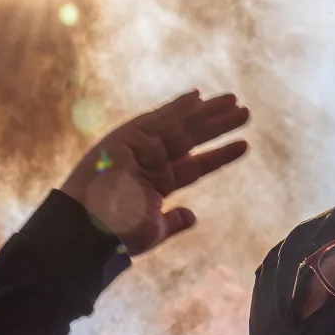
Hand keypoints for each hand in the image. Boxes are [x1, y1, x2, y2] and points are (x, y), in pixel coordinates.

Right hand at [59, 91, 249, 253]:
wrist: (89, 229)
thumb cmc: (117, 236)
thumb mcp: (154, 230)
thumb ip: (174, 221)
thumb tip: (192, 216)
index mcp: (156, 184)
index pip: (195, 166)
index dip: (219, 155)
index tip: (243, 145)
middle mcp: (149, 162)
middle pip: (191, 140)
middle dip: (217, 126)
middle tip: (244, 112)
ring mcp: (139, 148)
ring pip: (181, 127)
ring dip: (208, 114)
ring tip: (236, 102)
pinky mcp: (127, 137)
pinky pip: (158, 119)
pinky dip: (178, 108)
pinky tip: (199, 98)